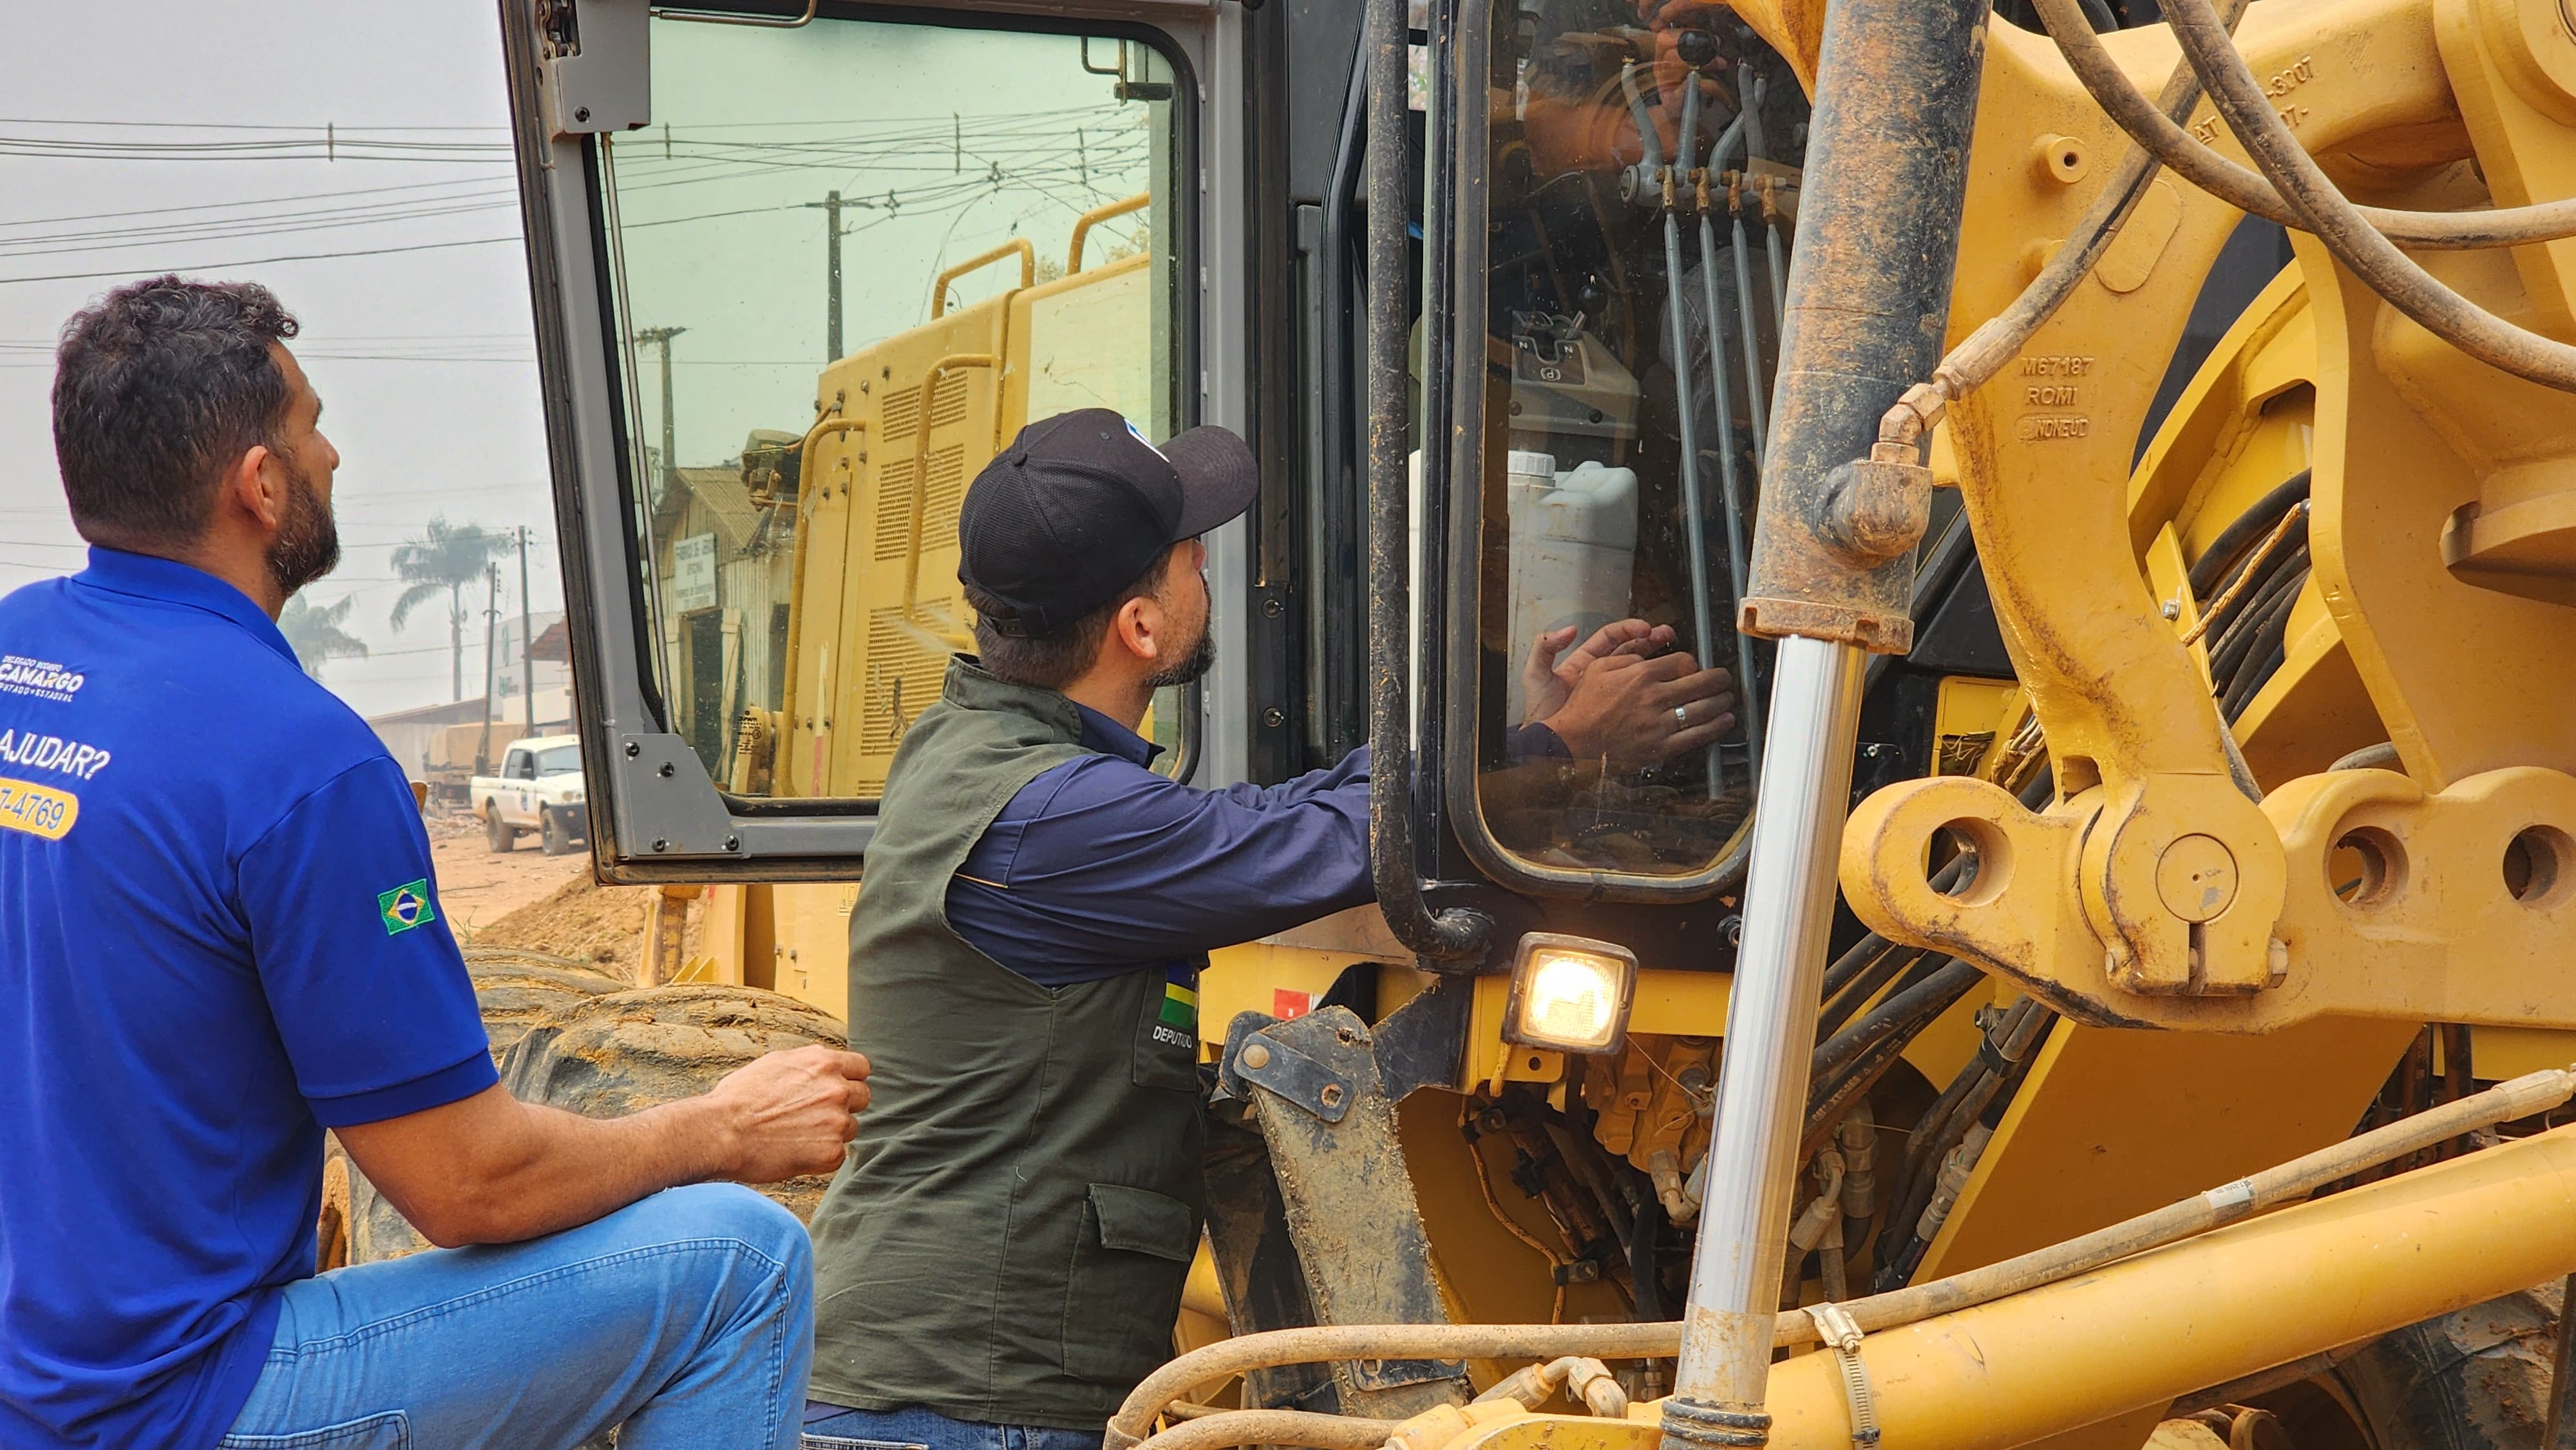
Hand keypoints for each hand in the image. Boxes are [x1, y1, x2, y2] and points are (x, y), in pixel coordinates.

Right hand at [704, 1044, 870, 1182]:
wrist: (721, 1132)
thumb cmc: (739, 1098)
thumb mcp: (775, 1063)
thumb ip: (808, 1063)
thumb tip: (824, 1062)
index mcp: (824, 1063)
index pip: (862, 1067)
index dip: (850, 1078)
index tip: (839, 1089)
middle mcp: (836, 1089)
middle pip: (862, 1097)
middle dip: (845, 1105)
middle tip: (815, 1116)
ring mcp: (836, 1121)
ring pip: (850, 1127)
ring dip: (832, 1132)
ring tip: (797, 1135)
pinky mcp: (831, 1152)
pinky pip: (838, 1155)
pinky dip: (822, 1157)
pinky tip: (795, 1152)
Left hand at [1523, 619, 1677, 723]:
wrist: (1547, 742)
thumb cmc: (1540, 711)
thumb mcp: (1536, 676)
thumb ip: (1544, 648)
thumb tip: (1567, 630)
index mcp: (1586, 661)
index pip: (1612, 637)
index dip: (1630, 630)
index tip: (1645, 629)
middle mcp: (1602, 673)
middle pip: (1632, 649)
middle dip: (1651, 639)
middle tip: (1668, 635)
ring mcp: (1613, 691)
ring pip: (1640, 669)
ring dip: (1658, 660)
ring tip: (1675, 656)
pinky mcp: (1620, 709)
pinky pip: (1640, 696)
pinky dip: (1653, 689)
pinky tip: (1667, 686)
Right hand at [1541, 645, 1735, 763]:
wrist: (1573, 741)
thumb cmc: (1583, 706)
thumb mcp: (1598, 668)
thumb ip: (1627, 657)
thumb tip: (1650, 657)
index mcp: (1641, 675)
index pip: (1683, 662)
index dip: (1693, 663)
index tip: (1692, 667)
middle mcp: (1654, 697)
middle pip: (1701, 682)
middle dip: (1719, 678)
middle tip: (1724, 678)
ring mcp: (1660, 724)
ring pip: (1705, 708)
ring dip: (1722, 701)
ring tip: (1727, 698)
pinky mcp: (1661, 746)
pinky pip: (1698, 735)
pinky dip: (1716, 727)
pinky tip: (1724, 721)